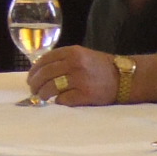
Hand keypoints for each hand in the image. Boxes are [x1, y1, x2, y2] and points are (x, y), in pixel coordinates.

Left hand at [27, 46, 156, 104]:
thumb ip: (64, 60)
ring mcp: (80, 80)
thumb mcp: (83, 56)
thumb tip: (41, 71)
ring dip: (43, 95)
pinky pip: (63, 100)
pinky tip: (58, 102)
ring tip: (42, 98)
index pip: (45, 60)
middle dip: (35, 84)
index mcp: (73, 52)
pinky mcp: (85, 95)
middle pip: (45, 75)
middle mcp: (75, 64)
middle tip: (33, 90)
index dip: (34, 70)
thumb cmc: (102, 68)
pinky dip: (58, 102)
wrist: (125, 78)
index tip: (31, 78)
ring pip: (50, 89)